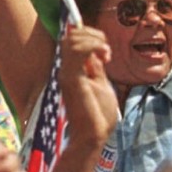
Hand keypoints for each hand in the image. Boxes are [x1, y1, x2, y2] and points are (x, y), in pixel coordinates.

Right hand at [58, 27, 117, 148]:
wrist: (93, 136)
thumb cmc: (98, 116)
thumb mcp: (101, 84)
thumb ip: (96, 68)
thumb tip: (96, 51)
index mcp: (71, 70)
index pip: (72, 40)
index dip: (90, 36)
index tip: (106, 51)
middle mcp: (65, 69)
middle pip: (70, 36)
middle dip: (91, 34)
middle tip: (106, 50)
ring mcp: (66, 74)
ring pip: (71, 40)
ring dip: (93, 40)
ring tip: (105, 53)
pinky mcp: (71, 79)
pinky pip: (76, 51)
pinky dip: (92, 46)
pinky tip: (104, 55)